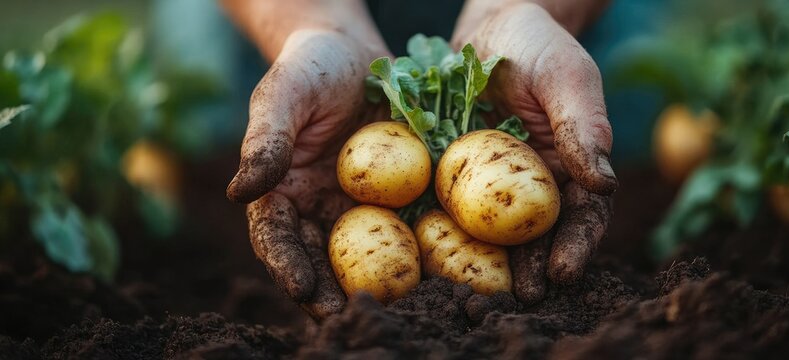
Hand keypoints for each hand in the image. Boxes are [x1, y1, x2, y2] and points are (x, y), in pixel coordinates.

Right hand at [222, 0, 389, 318]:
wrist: (355, 52)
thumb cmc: (310, 67)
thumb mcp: (283, 94)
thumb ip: (265, 140)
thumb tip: (241, 193)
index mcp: (281, 191)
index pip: (276, 236)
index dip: (286, 265)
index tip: (302, 289)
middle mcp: (318, 208)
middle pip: (321, 259)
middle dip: (331, 293)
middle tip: (350, 318)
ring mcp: (359, 207)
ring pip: (365, 254)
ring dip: (377, 284)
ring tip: (395, 308)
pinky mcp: (398, 198)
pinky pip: (407, 227)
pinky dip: (418, 252)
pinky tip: (435, 269)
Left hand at [452, 1, 614, 303]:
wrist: (488, 26)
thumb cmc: (536, 44)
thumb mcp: (565, 77)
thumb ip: (583, 124)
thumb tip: (604, 184)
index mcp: (569, 166)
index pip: (580, 215)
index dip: (575, 245)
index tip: (563, 270)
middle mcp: (531, 182)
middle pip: (536, 234)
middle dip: (532, 268)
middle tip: (522, 297)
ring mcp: (489, 180)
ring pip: (491, 229)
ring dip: (489, 262)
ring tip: (479, 292)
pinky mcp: (452, 172)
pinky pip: (448, 204)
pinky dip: (444, 230)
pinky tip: (433, 252)